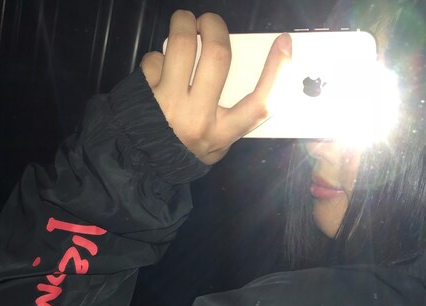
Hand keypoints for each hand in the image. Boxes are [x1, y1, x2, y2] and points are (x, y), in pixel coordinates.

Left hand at [141, 11, 290, 164]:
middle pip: (218, 57)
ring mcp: (168, 105)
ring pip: (181, 45)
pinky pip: (154, 59)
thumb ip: (232, 117)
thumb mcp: (217, 143)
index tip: (284, 44)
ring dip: (183, 23)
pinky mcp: (144, 93)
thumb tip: (242, 73)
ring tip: (183, 23)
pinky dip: (157, 58)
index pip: (259, 104)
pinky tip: (158, 70)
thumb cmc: (185, 151)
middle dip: (215, 26)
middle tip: (209, 22)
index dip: (277, 72)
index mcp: (222, 133)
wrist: (142, 163)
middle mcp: (197, 119)